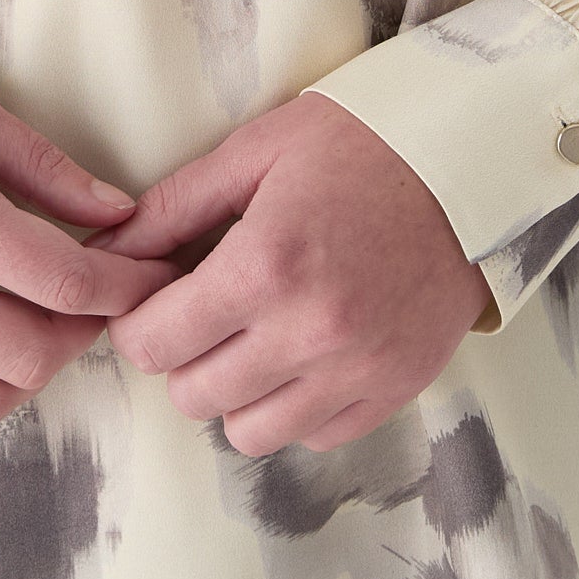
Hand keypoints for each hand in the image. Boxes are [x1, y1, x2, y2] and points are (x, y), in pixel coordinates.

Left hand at [98, 91, 487, 455]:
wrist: (472, 163)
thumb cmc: (360, 143)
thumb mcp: (256, 152)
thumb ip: (174, 206)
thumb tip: (106, 249)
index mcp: (265, 264)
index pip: (154, 343)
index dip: (138, 323)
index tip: (153, 301)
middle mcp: (309, 331)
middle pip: (193, 396)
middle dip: (183, 358)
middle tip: (205, 314)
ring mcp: (356, 369)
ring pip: (250, 432)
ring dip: (237, 392)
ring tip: (255, 337)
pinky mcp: (394, 389)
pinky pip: (315, 435)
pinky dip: (298, 405)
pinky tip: (306, 351)